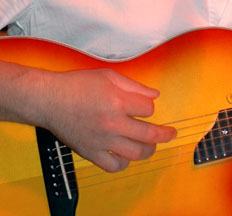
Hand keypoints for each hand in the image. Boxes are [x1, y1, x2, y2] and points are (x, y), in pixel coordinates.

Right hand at [41, 68, 175, 171]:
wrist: (50, 99)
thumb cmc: (77, 84)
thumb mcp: (109, 75)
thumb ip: (134, 85)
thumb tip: (155, 94)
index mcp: (118, 100)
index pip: (149, 109)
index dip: (150, 106)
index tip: (145, 105)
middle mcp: (113, 122)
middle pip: (149, 134)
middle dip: (165, 134)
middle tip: (171, 133)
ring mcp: (102, 140)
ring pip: (135, 153)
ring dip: (149, 150)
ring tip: (151, 146)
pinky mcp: (90, 152)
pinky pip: (113, 166)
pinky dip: (124, 163)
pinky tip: (126, 156)